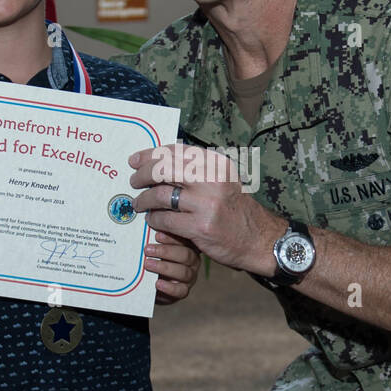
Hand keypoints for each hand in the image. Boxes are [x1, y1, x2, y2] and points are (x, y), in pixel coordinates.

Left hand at [128, 144, 284, 275]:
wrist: (257, 238)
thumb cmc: (234, 209)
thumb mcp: (220, 181)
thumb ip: (195, 171)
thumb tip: (157, 162)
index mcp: (216, 164)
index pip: (175, 151)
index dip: (150, 154)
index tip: (135, 160)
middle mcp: (212, 180)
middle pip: (164, 169)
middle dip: (142, 174)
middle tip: (133, 181)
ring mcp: (206, 204)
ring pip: (160, 195)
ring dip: (144, 199)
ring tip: (138, 204)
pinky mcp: (200, 227)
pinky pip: (165, 219)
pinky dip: (154, 219)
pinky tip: (152, 220)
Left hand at [144, 230, 200, 304]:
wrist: (152, 284)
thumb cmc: (155, 259)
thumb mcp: (155, 248)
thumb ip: (156, 240)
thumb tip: (147, 226)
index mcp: (188, 246)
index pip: (184, 240)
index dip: (170, 238)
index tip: (156, 236)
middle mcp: (192, 261)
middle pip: (186, 255)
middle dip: (166, 251)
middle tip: (148, 250)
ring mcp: (190, 277)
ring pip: (184, 272)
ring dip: (164, 267)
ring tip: (148, 264)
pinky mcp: (184, 290)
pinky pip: (181, 291)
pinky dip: (169, 287)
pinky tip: (158, 283)